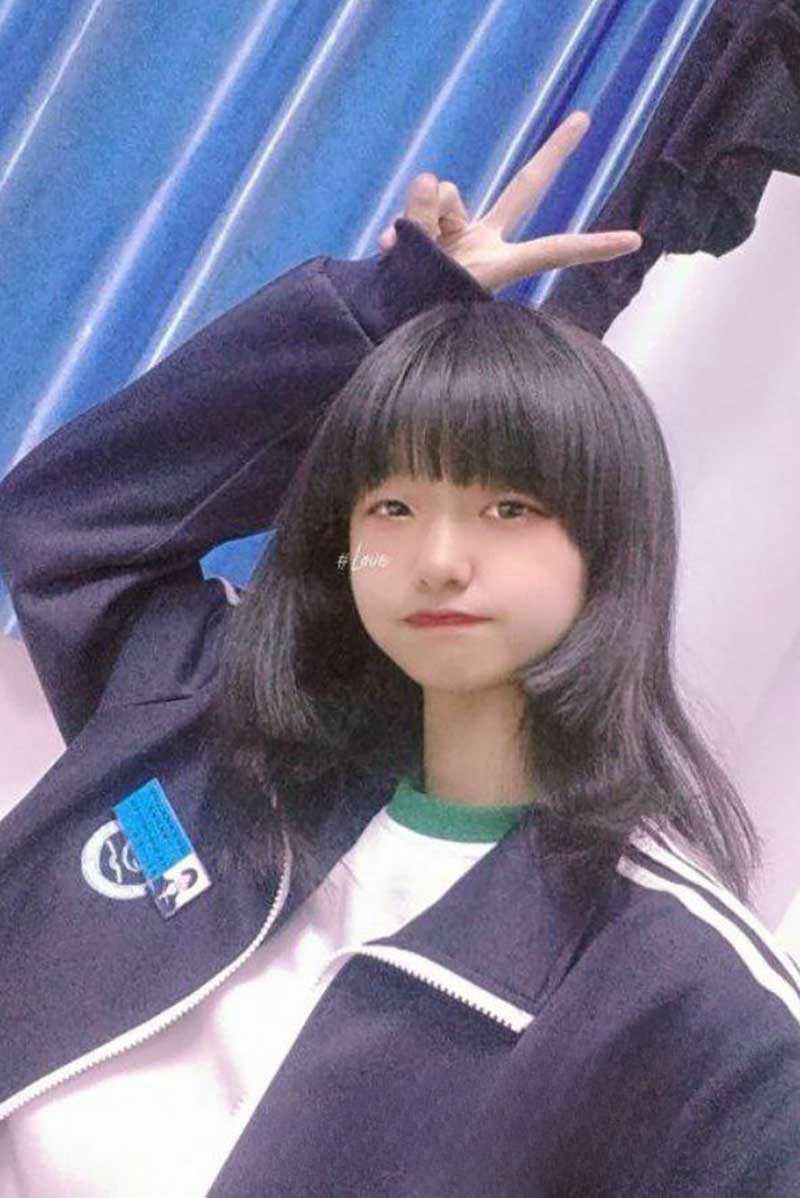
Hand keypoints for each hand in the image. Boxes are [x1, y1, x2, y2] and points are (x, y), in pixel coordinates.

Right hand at [377, 111, 642, 293]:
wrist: (386, 317)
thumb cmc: (415, 306)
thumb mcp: (426, 271)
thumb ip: (428, 220)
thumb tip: (429, 179)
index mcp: (500, 264)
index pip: (554, 250)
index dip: (592, 246)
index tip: (636, 242)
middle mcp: (488, 240)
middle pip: (525, 187)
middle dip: (553, 153)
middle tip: (585, 118)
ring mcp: (462, 229)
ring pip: (442, 191)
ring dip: (420, 217)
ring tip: (408, 252)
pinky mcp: (433, 222)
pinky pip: (419, 197)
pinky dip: (403, 222)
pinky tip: (392, 247)